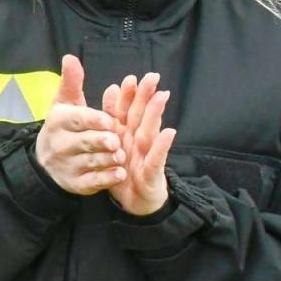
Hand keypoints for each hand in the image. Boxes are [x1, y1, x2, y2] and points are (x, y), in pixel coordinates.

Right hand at [33, 55, 124, 195]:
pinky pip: (92, 182)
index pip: (77, 119)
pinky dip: (106, 178)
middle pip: (84, 142)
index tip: (108, 121)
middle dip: (101, 141)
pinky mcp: (75, 183)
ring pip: (90, 162)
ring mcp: (67, 165)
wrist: (46, 161)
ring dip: (107, 160)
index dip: (93, 120)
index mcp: (59, 121)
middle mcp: (60, 144)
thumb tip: (70, 57)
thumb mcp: (65, 103)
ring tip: (121, 157)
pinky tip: (119, 174)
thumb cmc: (63, 126)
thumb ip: (71, 82)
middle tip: (116, 141)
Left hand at [102, 72, 175, 216]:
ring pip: (150, 132)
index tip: (130, 78)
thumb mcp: (113, 144)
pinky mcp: (152, 173)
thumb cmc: (125, 171)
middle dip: (146, 97)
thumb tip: (111, 88)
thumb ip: (111, 117)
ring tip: (161, 96)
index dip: (128, 96)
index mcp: (125, 135)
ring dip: (156, 115)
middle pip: (141, 116)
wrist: (135, 204)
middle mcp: (137, 142)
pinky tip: (169, 132)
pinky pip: (157, 158)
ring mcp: (146, 156)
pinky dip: (162, 146)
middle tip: (152, 77)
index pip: (125, 112)